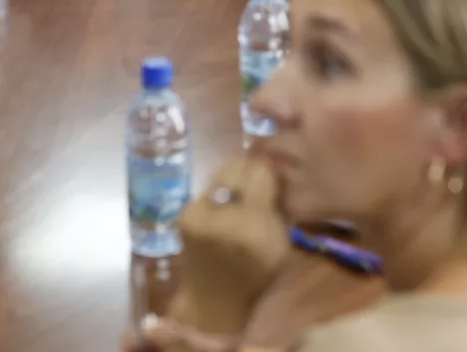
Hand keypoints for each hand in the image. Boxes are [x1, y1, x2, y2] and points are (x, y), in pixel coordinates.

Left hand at [172, 155, 290, 336]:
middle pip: (239, 164)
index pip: (262, 171)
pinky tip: (222, 209)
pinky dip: (218, 194)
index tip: (273, 180)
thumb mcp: (282, 245)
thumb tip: (274, 170)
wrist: (213, 302)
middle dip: (251, 170)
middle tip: (256, 184)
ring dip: (234, 180)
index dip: (270, 172)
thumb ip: (279, 206)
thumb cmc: (256, 277)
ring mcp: (199, 214)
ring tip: (240, 195)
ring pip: (222, 172)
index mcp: (256, 227)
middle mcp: (224, 216)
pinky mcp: (184, 215)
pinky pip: (208, 188)